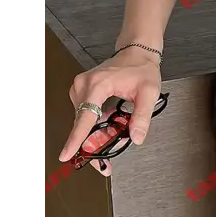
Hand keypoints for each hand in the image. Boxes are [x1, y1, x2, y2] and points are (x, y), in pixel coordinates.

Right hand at [59, 47, 161, 176]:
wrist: (137, 53)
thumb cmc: (141, 69)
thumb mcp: (149, 92)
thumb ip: (142, 116)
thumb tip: (136, 137)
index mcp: (98, 84)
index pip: (85, 117)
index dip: (76, 139)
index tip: (66, 154)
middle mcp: (84, 86)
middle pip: (83, 125)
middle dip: (93, 144)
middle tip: (106, 163)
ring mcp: (80, 89)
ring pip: (84, 123)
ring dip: (96, 136)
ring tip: (115, 138)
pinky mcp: (82, 92)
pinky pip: (86, 116)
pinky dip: (96, 127)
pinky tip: (109, 129)